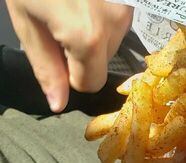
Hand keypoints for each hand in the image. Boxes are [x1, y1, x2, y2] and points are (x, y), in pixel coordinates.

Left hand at [5, 0, 133, 111]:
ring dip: (93, 28)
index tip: (55, 45)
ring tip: (71, 0)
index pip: (89, 83)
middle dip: (82, 47)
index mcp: (87, 38)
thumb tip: (58, 104)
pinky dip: (102, 12)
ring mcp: (128, 8)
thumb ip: (45, 66)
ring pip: (112, 40)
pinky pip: (118, 19)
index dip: (69, 70)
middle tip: (59, 14)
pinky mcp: (133, 0)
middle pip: (103, 61)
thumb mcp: (26, 19)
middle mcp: (115, 25)